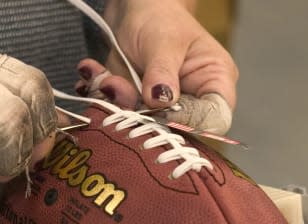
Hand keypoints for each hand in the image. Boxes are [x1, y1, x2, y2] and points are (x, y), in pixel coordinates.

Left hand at [76, 0, 237, 133]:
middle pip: (173, 128)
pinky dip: (102, 95)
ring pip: (141, 124)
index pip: (214, 120)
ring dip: (115, 102)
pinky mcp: (136, 105)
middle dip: (140, 112)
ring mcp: (161, 105)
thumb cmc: (160, 15)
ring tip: (104, 77)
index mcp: (214, 82)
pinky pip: (119, 112)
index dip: (188, 123)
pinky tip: (93, 73)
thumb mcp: (163, 40)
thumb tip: (161, 101)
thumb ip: (162, 72)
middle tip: (115, 87)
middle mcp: (191, 100)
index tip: (157, 109)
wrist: (132, 7)